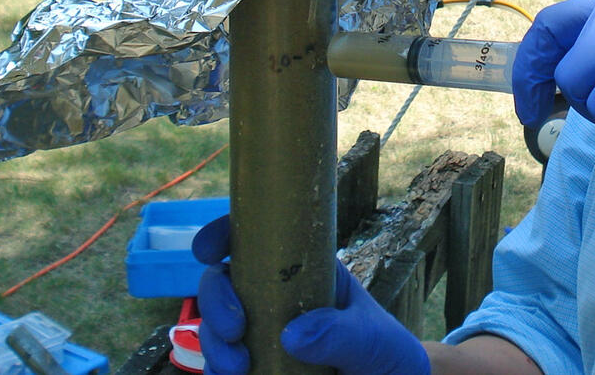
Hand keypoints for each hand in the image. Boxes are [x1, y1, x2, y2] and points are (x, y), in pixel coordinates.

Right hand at [192, 216, 429, 374]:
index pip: (258, 239)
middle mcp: (274, 298)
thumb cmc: (386, 353)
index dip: (225, 234)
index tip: (209, 250)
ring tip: (238, 369)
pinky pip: (219, 367)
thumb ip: (341, 334)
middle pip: (222, 283)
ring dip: (213, 345)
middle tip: (233, 330)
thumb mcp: (373, 338)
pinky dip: (216, 371)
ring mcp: (260, 335)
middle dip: (215, 301)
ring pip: (213, 328)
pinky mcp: (253, 370)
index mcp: (304, 270)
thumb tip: (292, 335)